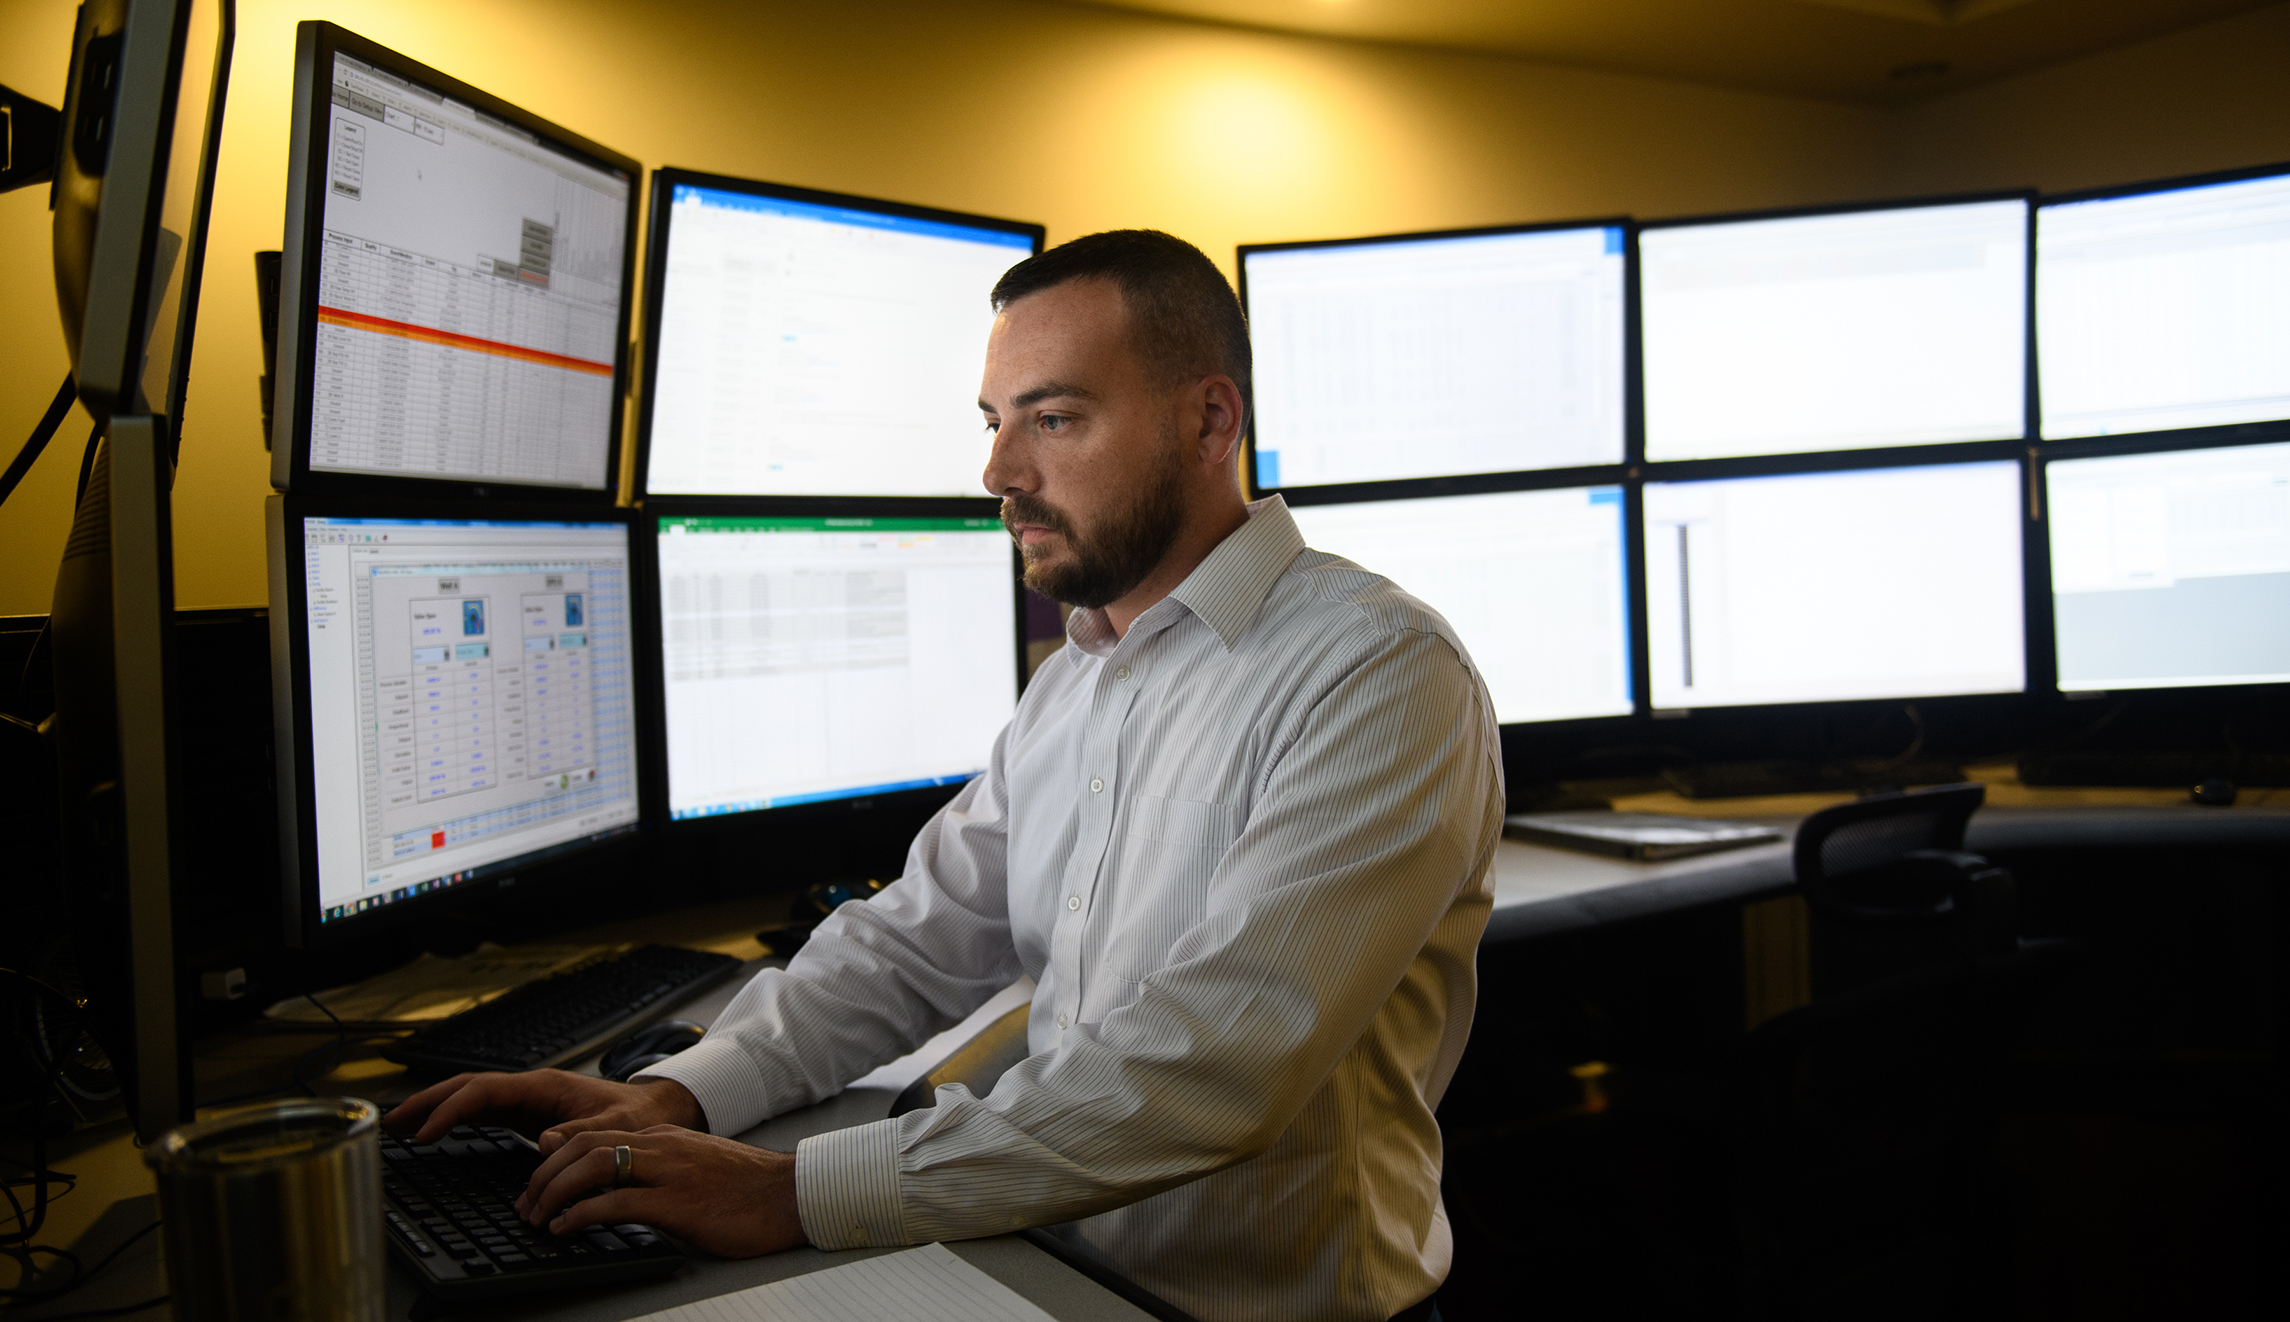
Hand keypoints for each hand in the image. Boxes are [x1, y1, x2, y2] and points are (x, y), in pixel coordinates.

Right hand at [383, 1069, 706, 1152]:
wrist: (653, 1110)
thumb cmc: (636, 1116)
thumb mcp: (615, 1128)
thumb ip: (581, 1134)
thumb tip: (544, 1141)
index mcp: (544, 1086)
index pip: (484, 1092)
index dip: (451, 1110)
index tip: (427, 1133)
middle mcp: (529, 1089)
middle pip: (466, 1088)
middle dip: (427, 1103)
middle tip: (391, 1124)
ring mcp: (524, 1100)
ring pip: (469, 1098)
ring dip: (433, 1109)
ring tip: (398, 1127)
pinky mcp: (525, 1115)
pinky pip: (480, 1113)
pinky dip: (452, 1119)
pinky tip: (432, 1133)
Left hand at [515, 1126, 805, 1257]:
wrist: (792, 1195)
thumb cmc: (750, 1189)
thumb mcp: (698, 1166)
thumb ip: (661, 1168)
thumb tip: (624, 1186)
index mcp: (666, 1137)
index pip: (594, 1134)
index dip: (556, 1157)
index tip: (538, 1183)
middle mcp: (663, 1147)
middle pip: (583, 1145)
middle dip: (544, 1174)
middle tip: (526, 1202)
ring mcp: (670, 1172)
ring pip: (593, 1166)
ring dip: (555, 1192)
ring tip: (538, 1216)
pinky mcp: (678, 1203)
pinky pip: (616, 1202)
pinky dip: (581, 1214)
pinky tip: (566, 1228)